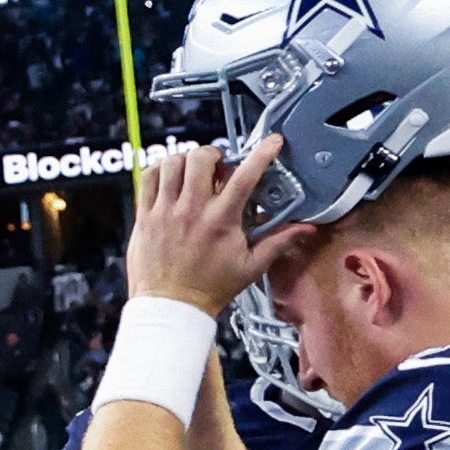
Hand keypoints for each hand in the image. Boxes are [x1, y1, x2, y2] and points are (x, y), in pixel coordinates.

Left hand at [125, 135, 303, 315]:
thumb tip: (305, 229)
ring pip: (172, 163)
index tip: (273, 142)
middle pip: (201, 158)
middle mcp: (191, 211)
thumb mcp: (251, 267)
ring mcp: (164, 212)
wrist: (170, 308)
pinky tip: (171, 177)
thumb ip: (278, 242)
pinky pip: (147, 178)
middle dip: (214, 153)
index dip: (262, 153)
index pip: (245, 175)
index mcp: (221, 220)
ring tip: (195, 171)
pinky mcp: (144, 217)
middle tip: (219, 165)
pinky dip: (160, 169)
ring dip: (186, 159)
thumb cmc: (209, 289)